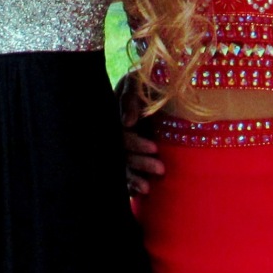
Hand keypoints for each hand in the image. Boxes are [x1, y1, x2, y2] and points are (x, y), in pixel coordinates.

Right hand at [118, 77, 163, 197]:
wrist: (152, 83)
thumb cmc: (142, 80)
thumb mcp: (134, 82)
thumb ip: (129, 99)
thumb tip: (127, 122)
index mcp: (111, 116)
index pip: (119, 135)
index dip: (134, 143)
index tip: (154, 148)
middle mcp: (112, 133)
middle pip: (119, 153)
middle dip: (139, 163)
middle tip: (161, 169)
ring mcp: (117, 146)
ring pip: (120, 166)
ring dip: (133, 178)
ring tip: (148, 188)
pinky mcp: (125, 154)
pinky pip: (122, 174)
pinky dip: (130, 184)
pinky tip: (139, 192)